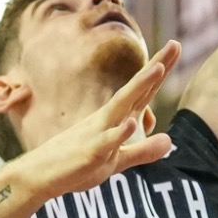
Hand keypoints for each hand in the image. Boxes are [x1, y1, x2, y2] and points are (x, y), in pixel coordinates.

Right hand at [16, 41, 180, 198]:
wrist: (41, 174)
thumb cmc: (78, 164)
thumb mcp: (117, 161)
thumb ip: (143, 151)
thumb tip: (170, 140)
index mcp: (116, 119)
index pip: (143, 92)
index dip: (159, 70)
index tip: (176, 46)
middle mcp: (108, 119)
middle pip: (136, 90)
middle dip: (155, 68)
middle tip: (175, 43)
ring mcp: (98, 133)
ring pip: (122, 107)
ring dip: (139, 87)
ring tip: (158, 69)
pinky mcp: (90, 152)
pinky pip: (106, 142)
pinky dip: (118, 133)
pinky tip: (131, 124)